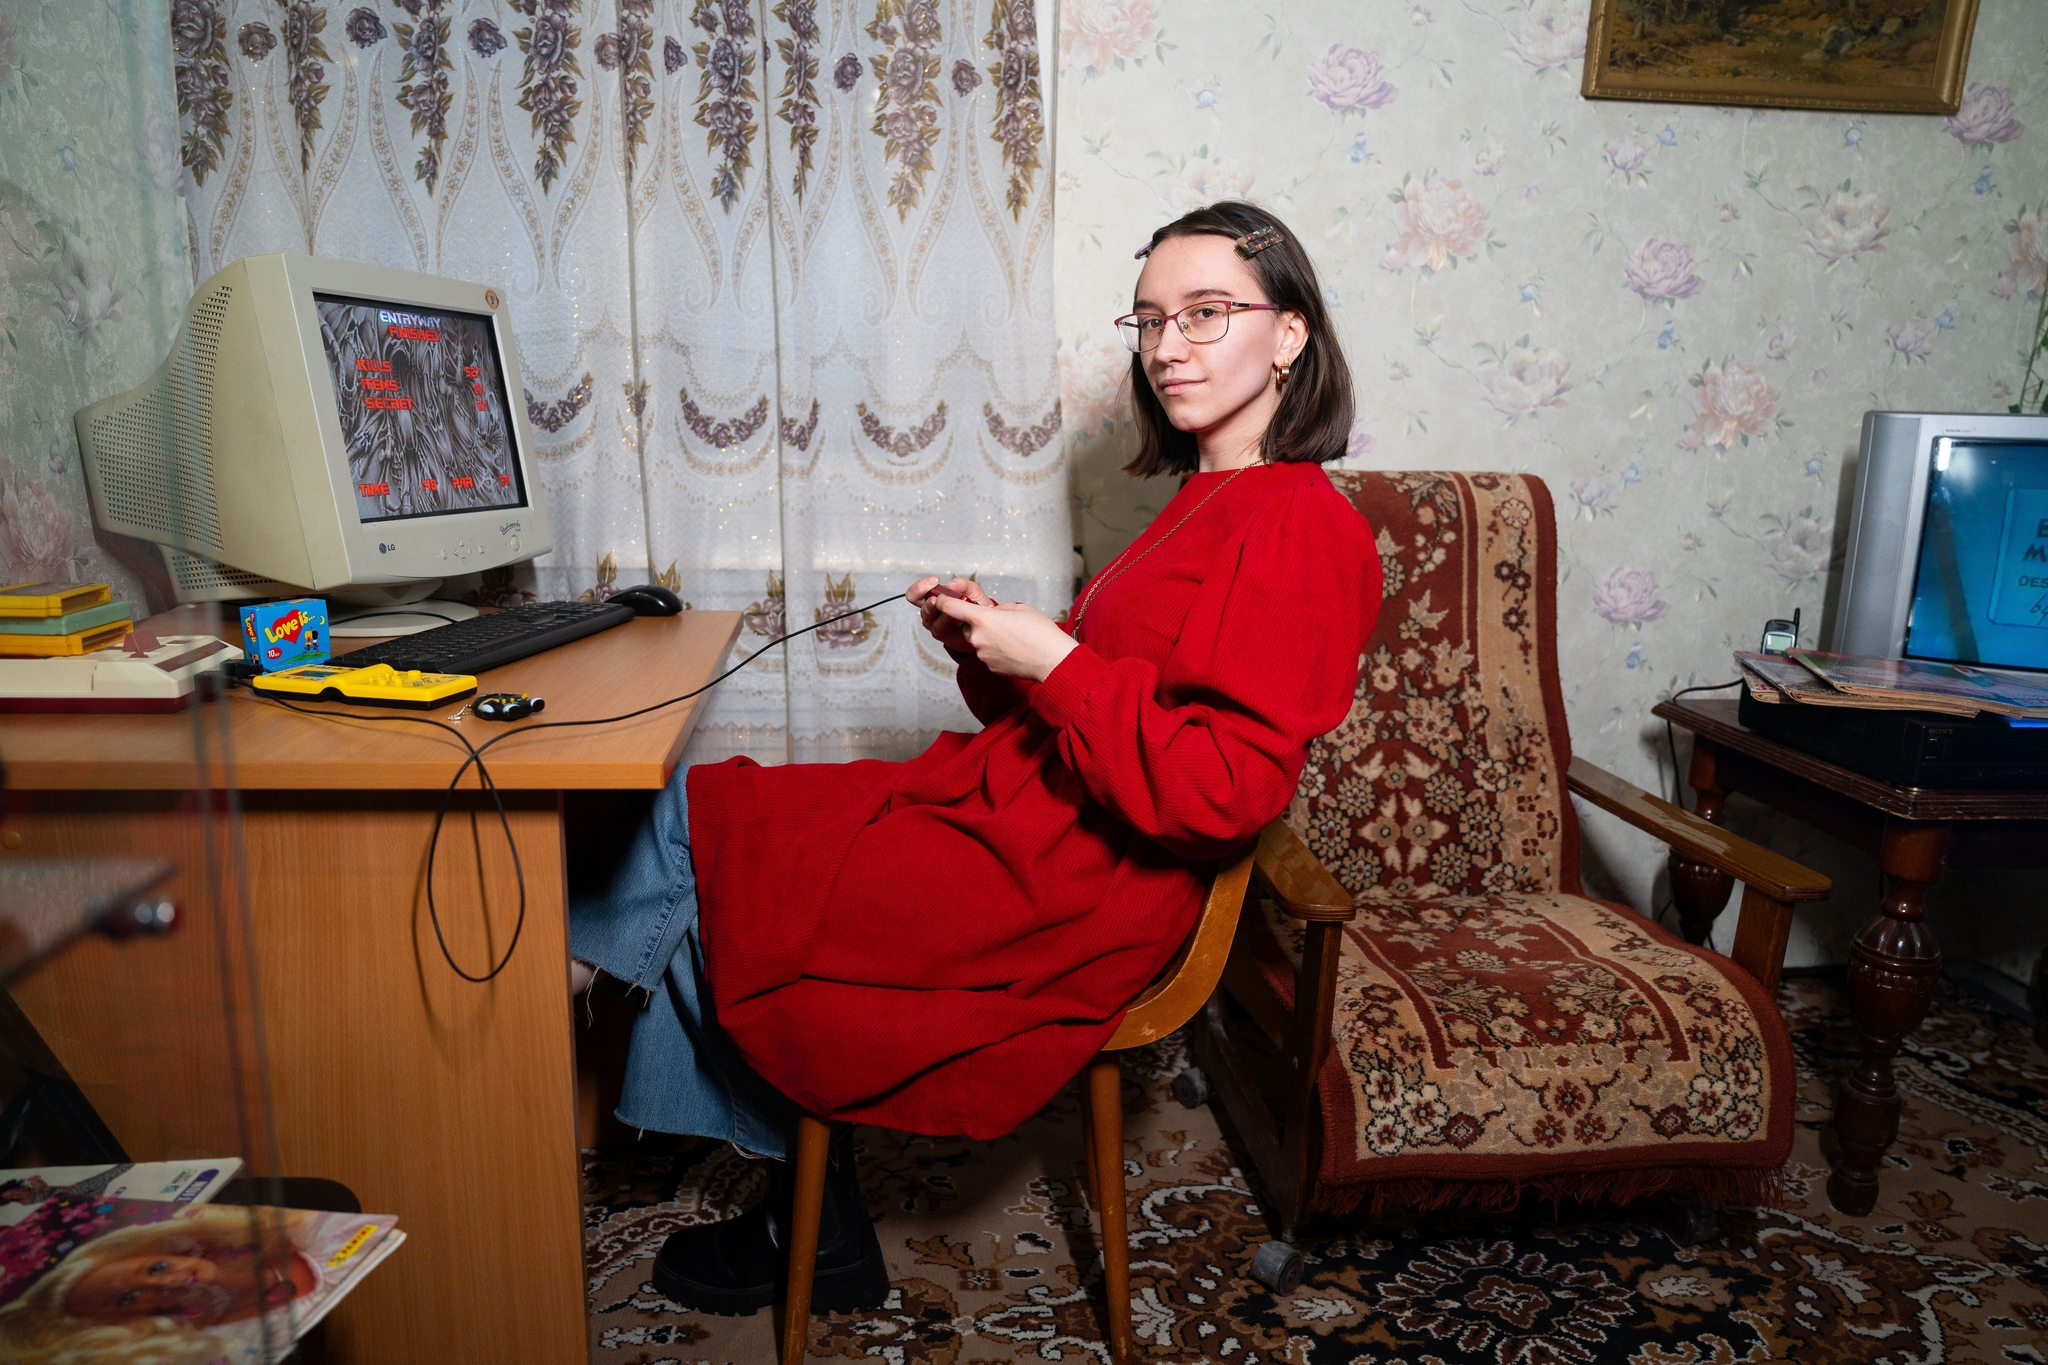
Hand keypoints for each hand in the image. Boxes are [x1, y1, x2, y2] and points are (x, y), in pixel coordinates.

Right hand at [908, 575, 992, 652]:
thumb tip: (949, 585)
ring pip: (927, 617)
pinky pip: (939, 628)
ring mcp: (935, 624)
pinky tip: (954, 615)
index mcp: (933, 598)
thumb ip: (961, 584)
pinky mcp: (943, 636)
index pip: (916, 593)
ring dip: (936, 610)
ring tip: (946, 605)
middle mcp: (931, 612)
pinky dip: (945, 620)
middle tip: (936, 597)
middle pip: (916, 604)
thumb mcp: (972, 590)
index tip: (934, 581)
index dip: (920, 586)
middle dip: (926, 598)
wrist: (987, 624)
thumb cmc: (976, 606)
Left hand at [928, 595, 1077, 681]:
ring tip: (1011, 636)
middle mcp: (976, 638)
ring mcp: (982, 654)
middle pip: (965, 626)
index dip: (943, 601)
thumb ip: (998, 609)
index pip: (949, 607)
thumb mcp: (1018, 608)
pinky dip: (995, 650)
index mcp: (982, 619)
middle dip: (976, 623)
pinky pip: (986, 654)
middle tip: (998, 622)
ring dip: (987, 637)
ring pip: (976, 641)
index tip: (943, 598)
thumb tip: (991, 613)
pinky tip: (1013, 649)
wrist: (1053, 661)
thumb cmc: (1040, 633)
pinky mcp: (989, 667)